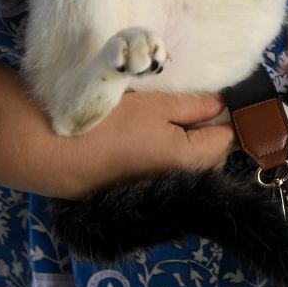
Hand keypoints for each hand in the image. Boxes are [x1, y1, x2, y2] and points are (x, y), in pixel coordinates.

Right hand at [73, 90, 235, 197]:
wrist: (59, 156)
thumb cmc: (112, 125)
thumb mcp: (159, 105)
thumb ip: (196, 106)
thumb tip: (222, 104)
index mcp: (192, 160)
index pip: (228, 138)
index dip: (228, 115)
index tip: (219, 96)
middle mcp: (183, 183)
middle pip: (213, 153)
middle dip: (211, 130)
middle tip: (192, 104)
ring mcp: (163, 188)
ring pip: (191, 162)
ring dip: (190, 142)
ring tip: (169, 118)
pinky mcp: (145, 189)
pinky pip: (170, 169)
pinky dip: (170, 153)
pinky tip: (151, 135)